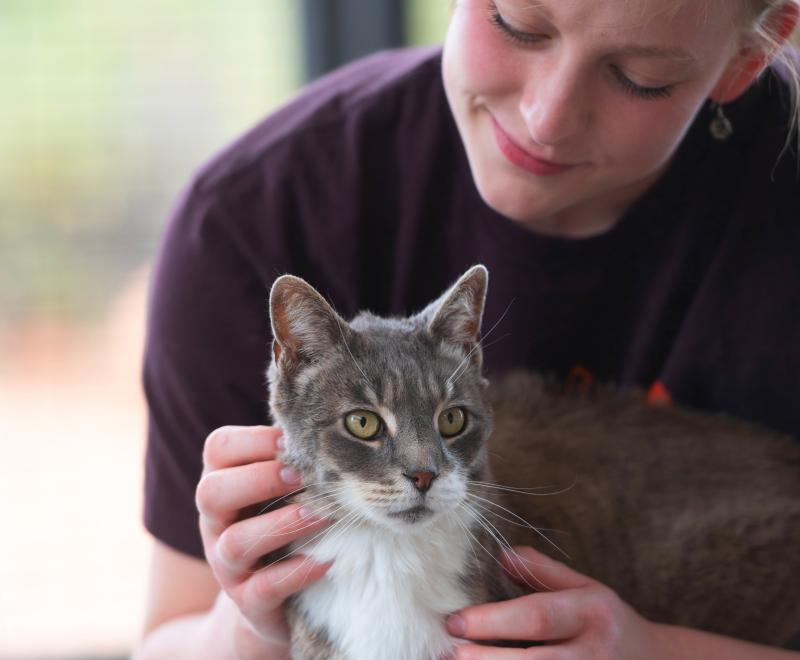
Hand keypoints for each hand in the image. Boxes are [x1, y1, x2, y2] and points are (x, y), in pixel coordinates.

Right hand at [196, 425, 331, 658]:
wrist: (273, 599)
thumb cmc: (282, 522)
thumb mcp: (279, 490)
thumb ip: (292, 460)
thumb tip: (334, 426)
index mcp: (221, 484)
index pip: (217, 449)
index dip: (253, 440)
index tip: (291, 440)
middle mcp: (215, 523)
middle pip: (212, 492)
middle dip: (259, 479)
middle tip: (300, 476)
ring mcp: (226, 565)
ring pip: (236, 543)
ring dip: (280, 524)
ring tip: (320, 514)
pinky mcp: (248, 602)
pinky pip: (263, 589)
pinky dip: (296, 573)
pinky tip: (326, 561)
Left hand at [446, 546, 662, 659]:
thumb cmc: (610, 622)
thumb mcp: (587, 587)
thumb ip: (544, 572)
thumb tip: (501, 554)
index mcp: (594, 612)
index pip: (537, 617)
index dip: (493, 620)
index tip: (456, 621)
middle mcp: (596, 652)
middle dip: (487, 658)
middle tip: (449, 652)